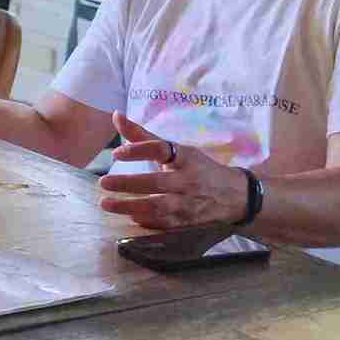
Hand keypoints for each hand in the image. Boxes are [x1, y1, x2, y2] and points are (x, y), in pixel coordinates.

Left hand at [97, 112, 249, 228]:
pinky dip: (145, 221)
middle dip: (129, 183)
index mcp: (186, 158)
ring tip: (106, 203)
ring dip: (130, 206)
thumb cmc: (197, 168)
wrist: (236, 196)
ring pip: (158, 207)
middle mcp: (188, 180)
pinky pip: (164, 224)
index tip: (116, 153)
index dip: (139, 150)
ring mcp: (188, 203)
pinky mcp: (187, 222)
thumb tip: (116, 116)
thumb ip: (143, 136)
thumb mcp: (177, 149)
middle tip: (103, 182)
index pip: (162, 150)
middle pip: (157, 182)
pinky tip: (128, 216)